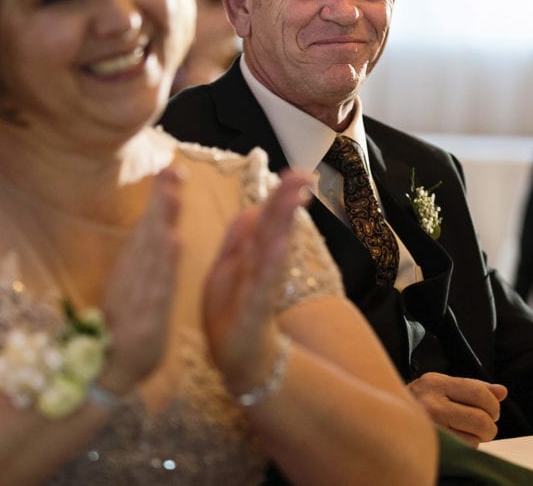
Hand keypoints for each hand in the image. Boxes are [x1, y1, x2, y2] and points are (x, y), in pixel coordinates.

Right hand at [96, 165, 182, 394]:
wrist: (105, 380)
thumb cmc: (124, 332)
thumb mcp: (135, 292)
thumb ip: (145, 262)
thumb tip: (159, 227)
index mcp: (132, 272)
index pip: (148, 228)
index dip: (160, 198)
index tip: (172, 166)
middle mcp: (131, 281)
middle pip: (148, 234)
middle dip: (162, 201)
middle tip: (173, 167)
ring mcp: (136, 302)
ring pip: (151, 257)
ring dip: (162, 223)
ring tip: (173, 194)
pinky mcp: (144, 325)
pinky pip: (156, 291)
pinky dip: (164, 266)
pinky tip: (173, 242)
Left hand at [202, 169, 312, 393]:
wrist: (236, 360)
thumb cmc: (232, 313)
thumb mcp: (229, 269)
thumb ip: (240, 239)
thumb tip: (252, 206)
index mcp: (251, 256)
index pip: (267, 218)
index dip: (279, 195)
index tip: (297, 172)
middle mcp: (260, 269)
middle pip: (274, 229)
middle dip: (286, 201)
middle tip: (303, 175)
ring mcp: (259, 289)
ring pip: (272, 252)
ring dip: (283, 226)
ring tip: (294, 200)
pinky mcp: (254, 311)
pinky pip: (263, 285)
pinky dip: (272, 266)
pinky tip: (280, 245)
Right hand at [407, 372, 507, 445]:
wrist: (386, 421)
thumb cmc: (420, 404)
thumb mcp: (442, 387)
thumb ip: (473, 387)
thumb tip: (502, 391)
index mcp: (434, 383)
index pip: (479, 392)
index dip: (493, 405)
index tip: (491, 411)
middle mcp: (430, 403)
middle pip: (481, 418)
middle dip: (488, 426)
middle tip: (481, 426)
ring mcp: (429, 427)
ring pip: (475, 438)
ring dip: (476, 438)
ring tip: (464, 432)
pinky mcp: (432, 446)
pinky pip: (463, 450)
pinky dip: (465, 447)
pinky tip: (455, 440)